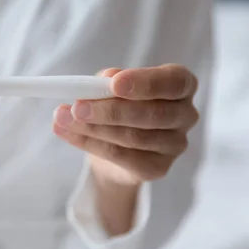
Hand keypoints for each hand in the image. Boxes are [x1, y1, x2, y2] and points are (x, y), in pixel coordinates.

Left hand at [52, 65, 198, 186]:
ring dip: (92, 128)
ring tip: (62, 119)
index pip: (173, 81)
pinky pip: (121, 156)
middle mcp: (185, 115)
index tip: (114, 83)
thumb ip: (108, 82)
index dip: (144, 82)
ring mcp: (175, 144)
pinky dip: (89, 143)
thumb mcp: (110, 87)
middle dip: (109, 110)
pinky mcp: (158, 168)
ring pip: (132, 137)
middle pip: (150, 114)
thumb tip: (105, 80)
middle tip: (77, 107)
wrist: (116, 150)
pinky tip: (68, 133)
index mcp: (180, 85)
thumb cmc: (119, 106)